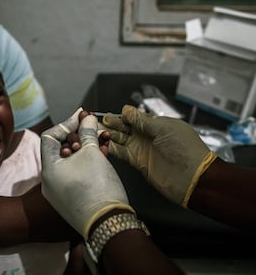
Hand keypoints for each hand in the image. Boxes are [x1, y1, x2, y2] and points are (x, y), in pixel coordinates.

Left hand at [41, 108, 133, 238]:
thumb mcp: (92, 153)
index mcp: (48, 170)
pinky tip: (101, 154)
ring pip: (71, 162)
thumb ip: (88, 132)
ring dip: (86, 148)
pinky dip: (86, 163)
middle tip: (93, 127)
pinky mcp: (71, 199)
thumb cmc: (98, 189)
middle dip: (79, 135)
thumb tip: (87, 119)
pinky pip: (76, 174)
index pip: (50, 137)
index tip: (82, 117)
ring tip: (101, 140)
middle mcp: (50, 182)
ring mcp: (60, 192)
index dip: (67, 123)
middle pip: (61, 149)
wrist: (110, 223)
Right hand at [102, 105, 216, 206]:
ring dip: (109, 135)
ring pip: (120, 139)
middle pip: (125, 127)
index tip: (106, 114)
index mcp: (156, 124)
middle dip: (111, 123)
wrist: (193, 178)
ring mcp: (142, 149)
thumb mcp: (164, 128)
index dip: (121, 115)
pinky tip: (103, 145)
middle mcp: (147, 136)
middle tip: (96, 121)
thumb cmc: (185, 149)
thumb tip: (127, 110)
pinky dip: (111, 148)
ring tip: (95, 131)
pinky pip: (121, 153)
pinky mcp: (138, 162)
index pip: (134, 117)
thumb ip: (143, 120)